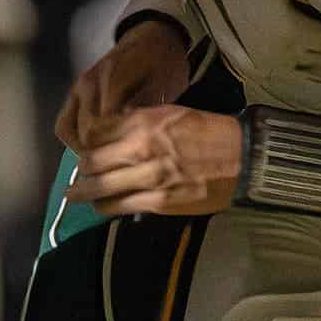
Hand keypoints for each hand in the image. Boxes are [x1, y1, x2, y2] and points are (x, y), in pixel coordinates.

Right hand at [55, 17, 192, 152]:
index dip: (114, 148)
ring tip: (106, 159)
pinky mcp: (74, 93)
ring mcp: (78, 88)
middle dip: (101, 153)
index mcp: (113, 79)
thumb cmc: (163, 64)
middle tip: (120, 167)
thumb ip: (145, 110)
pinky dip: (74, 139)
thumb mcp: (165, 85)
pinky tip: (92, 147)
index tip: (128, 160)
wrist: (152, 40)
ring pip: (68, 131)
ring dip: (85, 148)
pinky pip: (63, 124)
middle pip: (84, 133)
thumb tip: (130, 138)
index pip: (102, 128)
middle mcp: (89, 83)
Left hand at [63, 104, 244, 216]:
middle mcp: (140, 150)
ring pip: (99, 188)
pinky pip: (119, 206)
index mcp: (143, 123)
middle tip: (78, 174)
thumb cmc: (209, 131)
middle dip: (81, 170)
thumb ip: (139, 121)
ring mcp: (148, 178)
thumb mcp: (170, 114)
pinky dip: (106, 206)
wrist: (242, 158)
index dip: (86, 142)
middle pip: (91, 162)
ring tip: (78, 194)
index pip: (95, 134)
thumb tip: (112, 131)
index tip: (86, 148)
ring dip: (85, 192)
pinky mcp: (158, 203)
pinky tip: (103, 206)